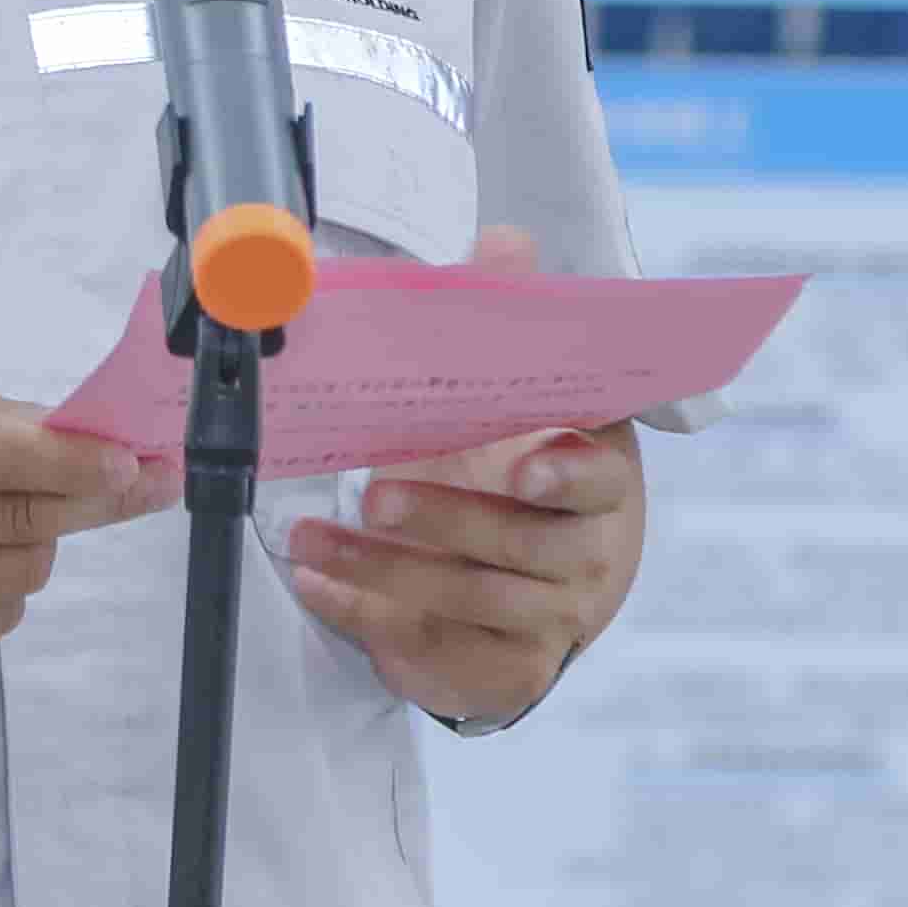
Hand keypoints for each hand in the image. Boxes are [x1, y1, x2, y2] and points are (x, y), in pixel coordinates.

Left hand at [280, 226, 646, 726]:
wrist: (540, 577)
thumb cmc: (521, 464)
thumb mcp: (514, 394)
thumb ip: (508, 316)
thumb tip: (507, 240)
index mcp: (598, 476)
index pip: (598, 477)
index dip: (567, 472)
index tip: (525, 464)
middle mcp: (586, 555)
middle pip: (522, 545)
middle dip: (445, 519)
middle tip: (375, 493)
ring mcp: (550, 618)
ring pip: (471, 600)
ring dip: (383, 569)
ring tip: (309, 540)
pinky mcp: (505, 666)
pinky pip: (440, 651)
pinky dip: (369, 620)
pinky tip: (317, 588)